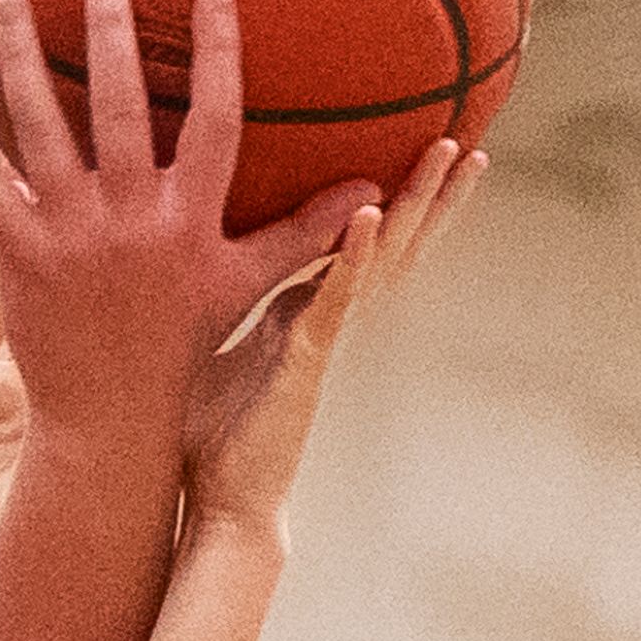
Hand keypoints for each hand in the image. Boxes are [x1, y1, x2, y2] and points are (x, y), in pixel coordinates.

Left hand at [0, 0, 376, 459]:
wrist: (108, 419)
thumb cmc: (181, 347)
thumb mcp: (244, 287)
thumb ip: (303, 233)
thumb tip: (374, 192)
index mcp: (190, 221)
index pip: (214, 122)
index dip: (216, 57)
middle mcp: (131, 219)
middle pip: (122, 105)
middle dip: (110, 29)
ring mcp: (70, 234)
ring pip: (43, 128)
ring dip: (21, 59)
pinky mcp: (20, 253)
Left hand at [185, 140, 483, 518]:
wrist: (221, 504)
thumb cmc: (212, 437)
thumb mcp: (214, 348)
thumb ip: (219, 304)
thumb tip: (178, 261)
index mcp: (309, 314)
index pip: (360, 246)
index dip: (394, 200)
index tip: (421, 153)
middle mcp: (329, 322)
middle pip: (393, 245)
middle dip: (430, 192)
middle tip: (463, 137)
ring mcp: (324, 340)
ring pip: (382, 262)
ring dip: (413, 206)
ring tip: (446, 154)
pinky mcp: (306, 363)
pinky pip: (334, 302)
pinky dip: (352, 259)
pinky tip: (369, 217)